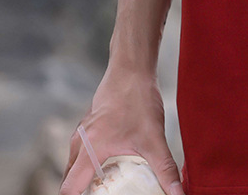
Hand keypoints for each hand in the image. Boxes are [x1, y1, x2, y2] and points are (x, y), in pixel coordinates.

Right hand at [59, 67, 184, 194]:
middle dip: (82, 193)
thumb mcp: (154, 139)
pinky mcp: (89, 126)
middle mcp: (80, 143)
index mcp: (89, 150)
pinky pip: (82, 153)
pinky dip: (90, 165)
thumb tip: (179, 194)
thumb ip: (165, 169)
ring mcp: (82, 133)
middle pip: (70, 180)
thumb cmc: (139, 98)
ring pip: (75, 166)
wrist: (132, 66)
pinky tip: (111, 167)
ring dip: (86, 180)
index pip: (69, 190)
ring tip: (107, 189)